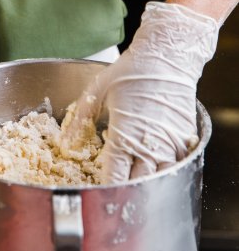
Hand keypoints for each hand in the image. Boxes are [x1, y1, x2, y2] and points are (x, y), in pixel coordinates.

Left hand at [62, 2, 219, 182]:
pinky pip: (176, 168)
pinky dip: (164, 173)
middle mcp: (149, 145)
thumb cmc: (131, 71)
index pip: (114, 178)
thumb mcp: (97, 89)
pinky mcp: (185, 142)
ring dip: (146, 185)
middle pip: (138, 186)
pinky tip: (153, 167)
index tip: (96, 191)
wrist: (167, 57)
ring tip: (133, 183)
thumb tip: (64, 141)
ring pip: (160, 182)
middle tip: (113, 192)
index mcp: (124, 134)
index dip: (105, 189)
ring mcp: (170, 146)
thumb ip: (80, 117)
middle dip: (125, 193)